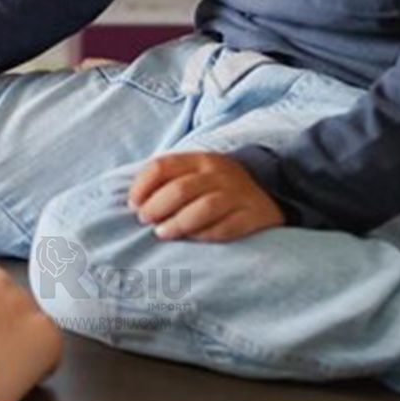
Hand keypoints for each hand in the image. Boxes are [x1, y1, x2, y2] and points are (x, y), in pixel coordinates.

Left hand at [128, 151, 284, 241]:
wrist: (268, 199)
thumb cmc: (217, 190)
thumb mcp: (196, 176)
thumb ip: (168, 182)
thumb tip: (131, 202)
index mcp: (199, 159)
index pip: (163, 166)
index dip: (142, 186)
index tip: (132, 205)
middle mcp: (219, 173)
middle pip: (180, 189)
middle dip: (156, 207)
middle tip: (146, 221)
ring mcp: (238, 193)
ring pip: (203, 208)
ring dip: (177, 223)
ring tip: (162, 233)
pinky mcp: (252, 215)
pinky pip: (225, 228)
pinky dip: (205, 235)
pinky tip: (193, 240)